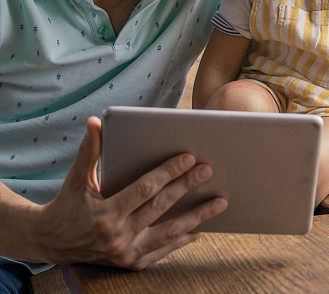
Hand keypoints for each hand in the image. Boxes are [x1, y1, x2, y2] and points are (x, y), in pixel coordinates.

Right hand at [31, 117, 226, 269]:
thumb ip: (90, 151)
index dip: (168, 173)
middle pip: (161, 207)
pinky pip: (162, 250)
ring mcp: (125, 253)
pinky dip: (182, 240)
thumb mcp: (76, 178)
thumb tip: (96, 122)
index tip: (189, 158)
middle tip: (209, 170)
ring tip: (220, 202)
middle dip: (187, 187)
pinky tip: (200, 229)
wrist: (51, 242)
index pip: (144, 189)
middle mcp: (116, 236)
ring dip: (197, 217)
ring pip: (169, 232)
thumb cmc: (68, 204)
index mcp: (105, 213)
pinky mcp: (130, 263)